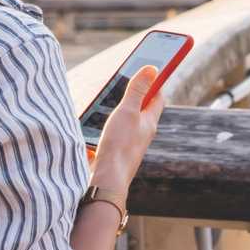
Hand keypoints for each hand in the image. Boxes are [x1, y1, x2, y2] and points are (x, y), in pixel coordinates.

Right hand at [92, 66, 165, 188]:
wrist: (106, 180)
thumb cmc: (120, 145)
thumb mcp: (128, 111)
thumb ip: (138, 90)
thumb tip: (153, 69)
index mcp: (149, 122)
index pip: (157, 97)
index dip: (154, 82)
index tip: (149, 68)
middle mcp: (141, 134)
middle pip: (141, 109)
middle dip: (133, 95)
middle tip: (122, 82)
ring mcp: (128, 144)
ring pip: (125, 122)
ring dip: (116, 111)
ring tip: (103, 102)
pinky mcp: (114, 152)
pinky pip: (112, 134)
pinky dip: (104, 125)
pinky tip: (91, 125)